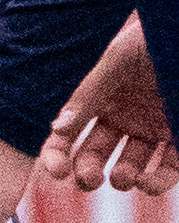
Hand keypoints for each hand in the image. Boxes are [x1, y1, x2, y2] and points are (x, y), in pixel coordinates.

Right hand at [44, 15, 170, 192]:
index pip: (67, 133)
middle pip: (94, 155)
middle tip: (88, 180)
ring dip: (122, 179)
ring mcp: (151, 130)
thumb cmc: (154, 39)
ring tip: (123, 177)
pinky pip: (168, 170)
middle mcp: (121, 117)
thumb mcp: (118, 62)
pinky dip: (157, 183)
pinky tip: (148, 182)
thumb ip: (88, 94)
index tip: (55, 171)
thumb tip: (57, 129)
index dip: (56, 154)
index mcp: (98, 99)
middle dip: (86, 172)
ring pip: (129, 168)